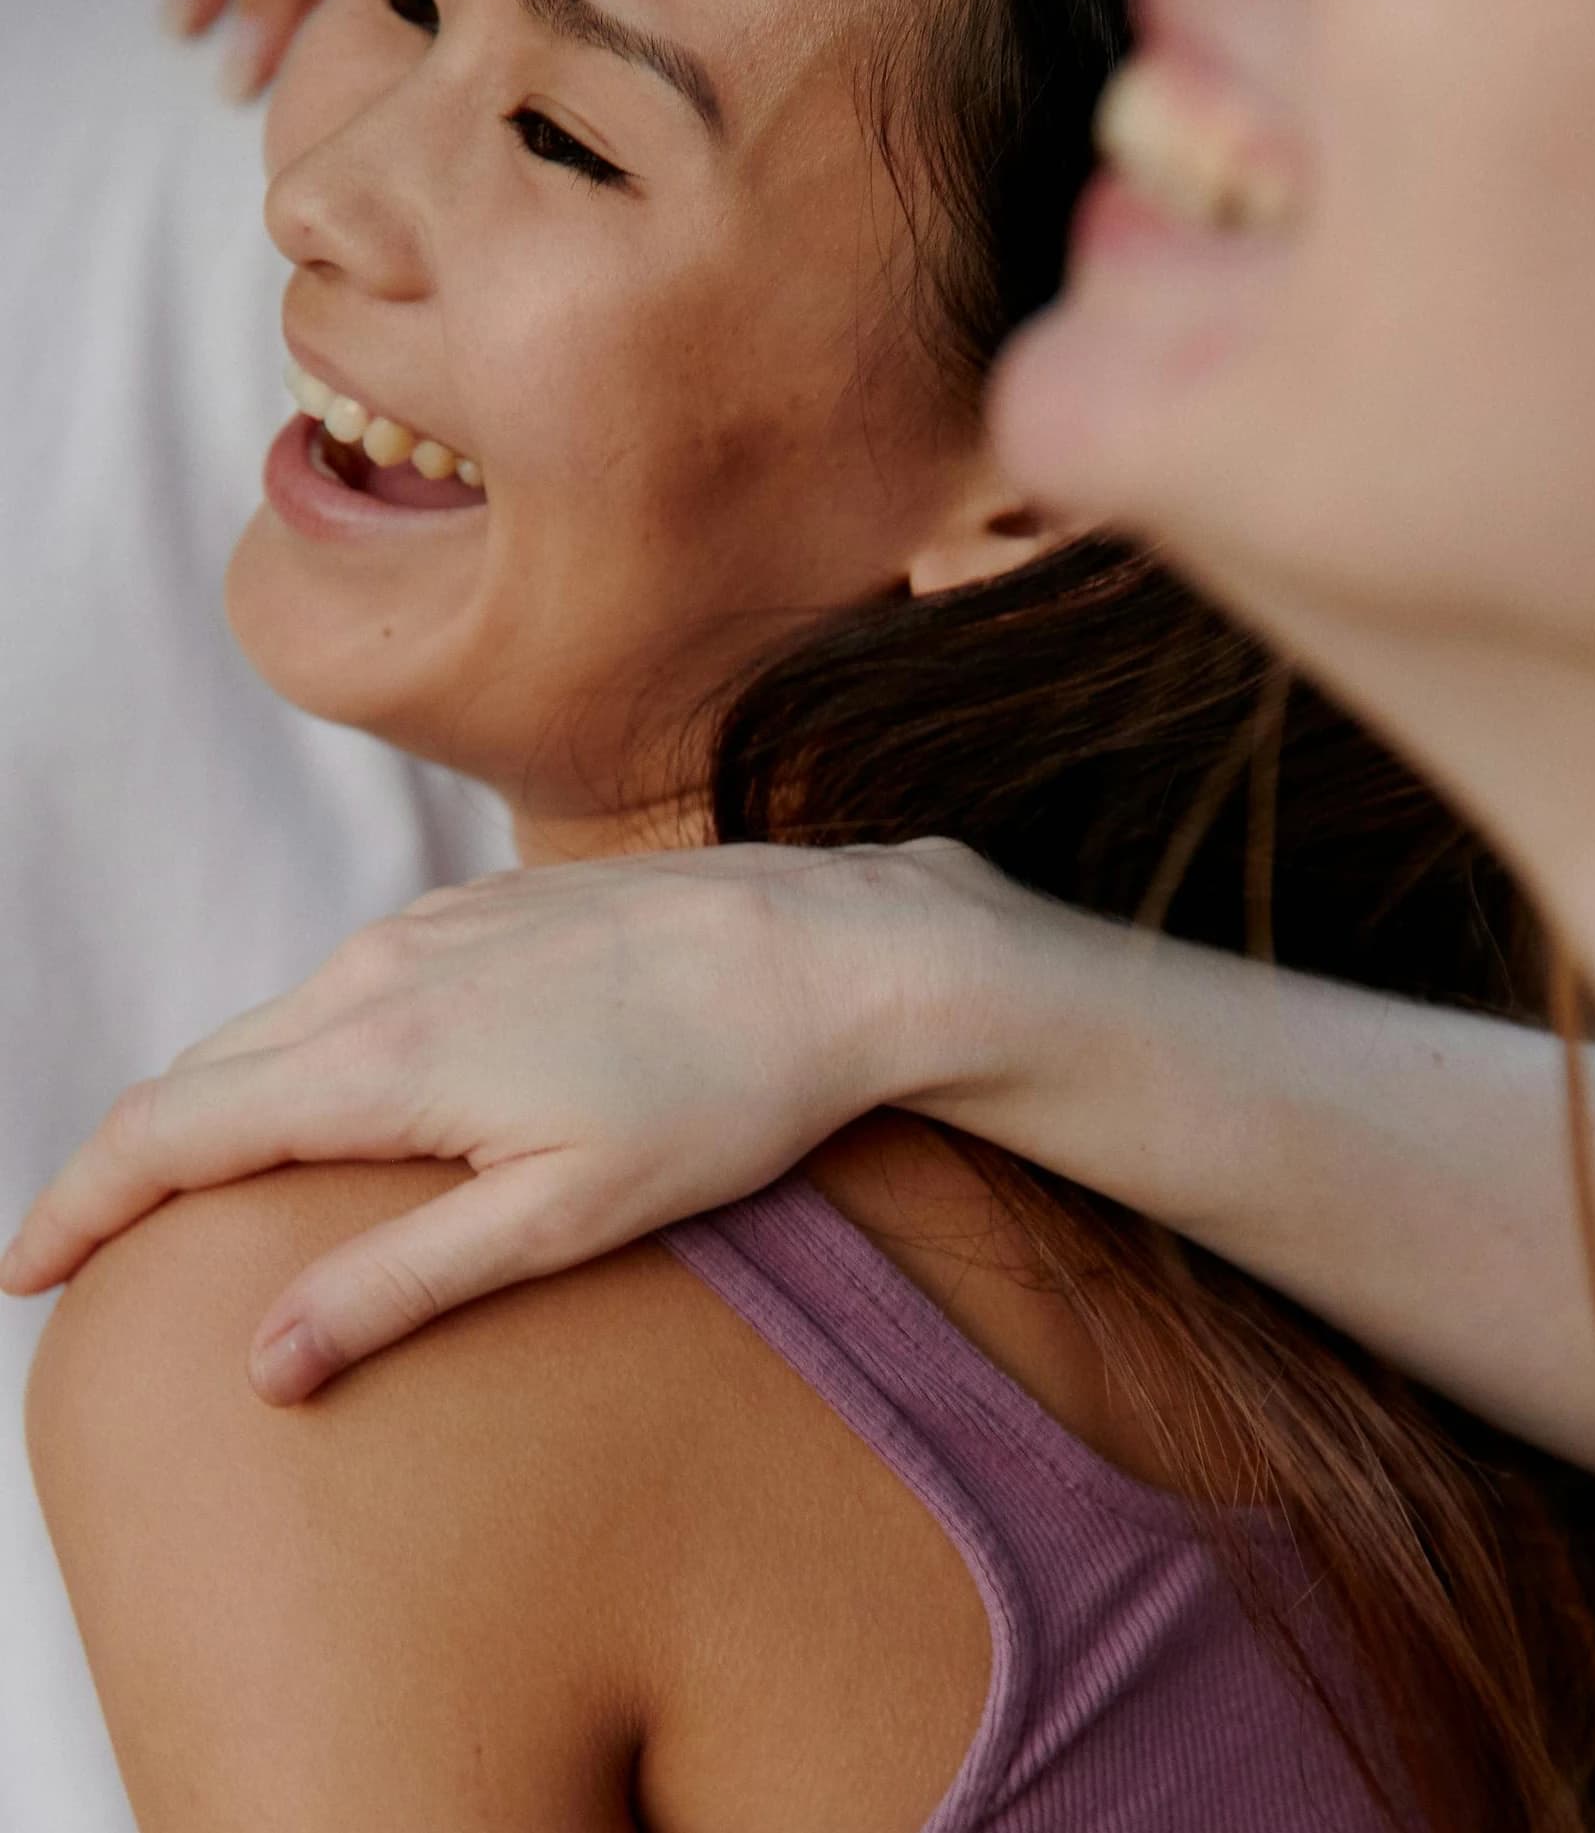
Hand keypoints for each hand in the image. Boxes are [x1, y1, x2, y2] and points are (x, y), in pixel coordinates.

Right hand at [2, 841, 1010, 1403]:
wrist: (843, 949)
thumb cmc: (725, 1094)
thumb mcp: (568, 1217)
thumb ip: (403, 1283)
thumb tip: (262, 1362)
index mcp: (385, 1053)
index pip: (171, 1129)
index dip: (80, 1205)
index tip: (23, 1276)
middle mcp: (386, 966)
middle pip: (204, 1068)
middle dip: (132, 1162)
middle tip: (91, 1255)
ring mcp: (439, 921)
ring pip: (279, 1018)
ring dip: (222, 1101)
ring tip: (200, 1193)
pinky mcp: (491, 903)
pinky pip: (354, 979)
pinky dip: (305, 1048)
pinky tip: (336, 1098)